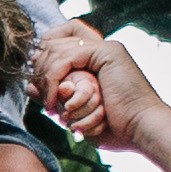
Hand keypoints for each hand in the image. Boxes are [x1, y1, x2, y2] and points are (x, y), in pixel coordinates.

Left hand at [33, 21, 152, 148]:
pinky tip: (54, 100)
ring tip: (49, 105)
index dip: (42, 60)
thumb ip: (54, 97)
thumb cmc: (115, 129)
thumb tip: (29, 87)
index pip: (58, 41)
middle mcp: (99, 49)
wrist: (141, 130)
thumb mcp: (76, 112)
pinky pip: (67, 57)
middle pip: (54, 41)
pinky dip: (54, 79)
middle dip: (39, 69)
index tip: (36, 85)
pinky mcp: (106, 52)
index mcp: (95, 60)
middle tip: (40, 96)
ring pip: (57, 49)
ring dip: (45, 79)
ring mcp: (104, 48)